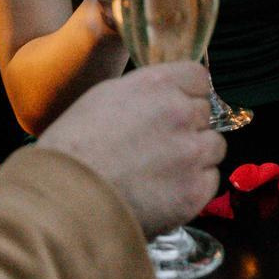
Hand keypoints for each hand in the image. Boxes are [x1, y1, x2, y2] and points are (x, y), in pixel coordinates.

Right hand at [37, 62, 223, 235]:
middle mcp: (180, 113)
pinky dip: (192, 187)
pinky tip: (163, 192)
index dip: (187, 94)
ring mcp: (191, 152)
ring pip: (214, 146)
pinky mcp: (195, 190)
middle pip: (205, 113)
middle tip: (157, 146)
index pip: (199, 78)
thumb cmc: (72, 150)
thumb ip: (145, 93)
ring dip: (195, 156)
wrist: (64, 200)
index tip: (176, 107)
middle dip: (187, 127)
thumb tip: (167, 97)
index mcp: (157, 84)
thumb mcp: (104, 98)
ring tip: (161, 172)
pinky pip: (209, 180)